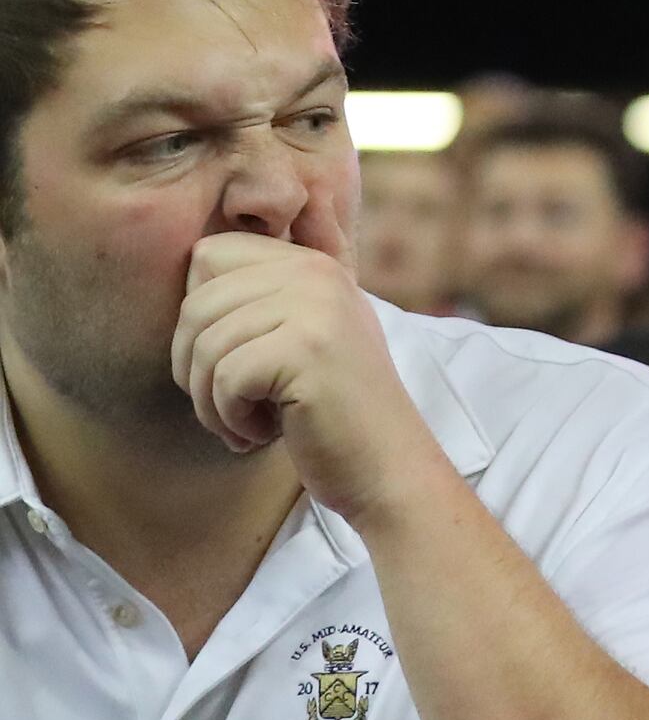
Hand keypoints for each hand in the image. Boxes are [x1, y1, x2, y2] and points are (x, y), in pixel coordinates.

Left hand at [170, 219, 446, 520]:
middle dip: (194, 366)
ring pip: (204, 346)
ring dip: (211, 402)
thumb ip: (263, 294)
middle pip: (196, 304)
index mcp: (312, 262)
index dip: (201, 315)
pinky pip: (223, 379)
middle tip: (233, 403)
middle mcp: (316, 272)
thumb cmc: (328, 410)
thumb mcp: (303, 332)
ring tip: (249, 422)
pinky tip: (264, 432)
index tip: (234, 357)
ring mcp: (316, 307)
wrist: (385, 465)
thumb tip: (192, 264)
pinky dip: (231, 420)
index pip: (210, 255)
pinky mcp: (307, 349)